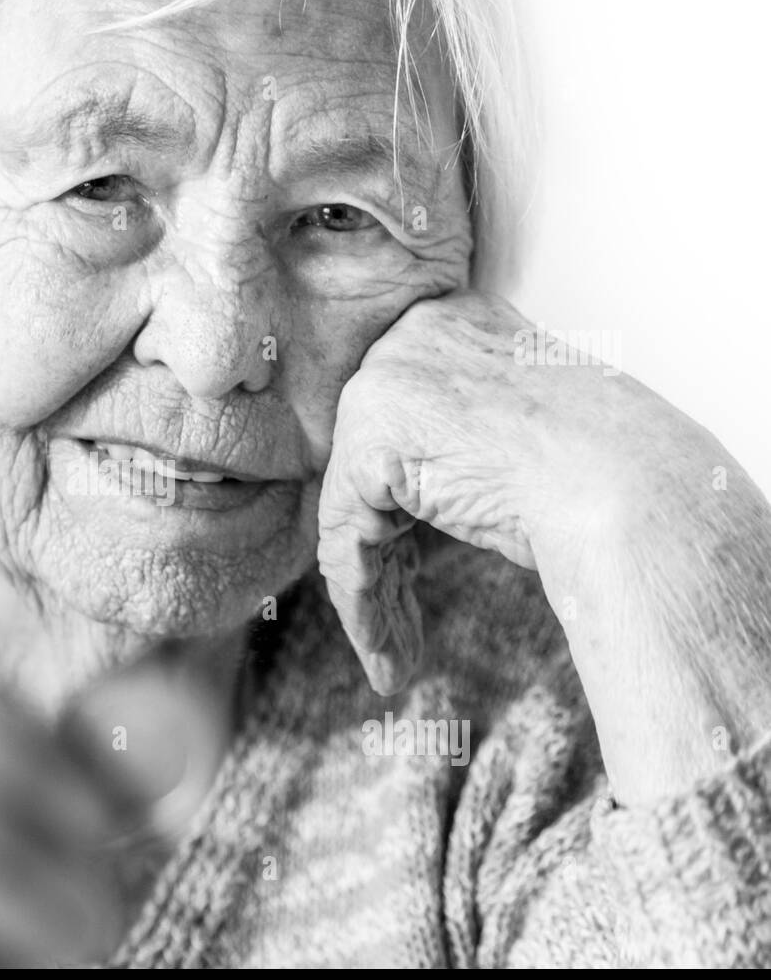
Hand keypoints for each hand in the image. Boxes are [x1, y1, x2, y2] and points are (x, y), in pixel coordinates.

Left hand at [318, 290, 770, 801]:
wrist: (632, 491)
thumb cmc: (603, 475)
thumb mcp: (515, 435)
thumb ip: (453, 442)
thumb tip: (408, 489)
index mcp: (452, 321)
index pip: (398, 428)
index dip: (398, 512)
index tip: (410, 573)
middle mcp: (408, 335)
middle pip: (369, 471)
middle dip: (383, 560)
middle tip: (398, 627)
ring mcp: (383, 382)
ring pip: (353, 512)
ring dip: (374, 595)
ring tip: (396, 658)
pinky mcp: (369, 437)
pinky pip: (346, 540)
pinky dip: (365, 603)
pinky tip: (390, 656)